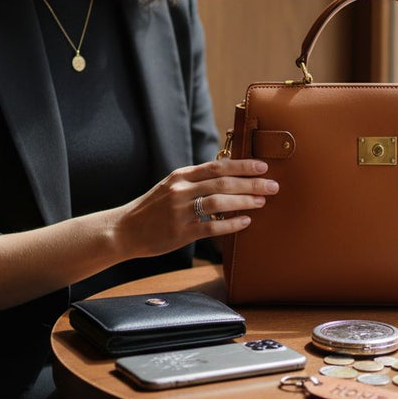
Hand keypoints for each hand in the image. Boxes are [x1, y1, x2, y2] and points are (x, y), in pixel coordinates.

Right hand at [110, 159, 277, 259]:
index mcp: (181, 176)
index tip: (263, 165)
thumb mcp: (170, 187)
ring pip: (219, 202)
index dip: (243, 165)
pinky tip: (246, 222)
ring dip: (245, 201)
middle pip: (223, 182)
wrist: (124, 230)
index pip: (217, 166)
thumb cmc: (152, 209)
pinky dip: (231, 224)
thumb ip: (195, 181)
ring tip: (262, 201)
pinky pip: (212, 227)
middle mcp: (181, 190)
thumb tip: (227, 177)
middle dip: (252, 183)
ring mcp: (181, 211)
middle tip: (273, 185)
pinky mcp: (181, 233)